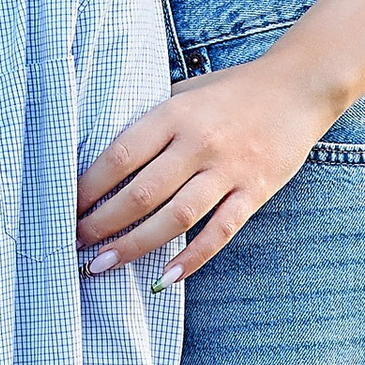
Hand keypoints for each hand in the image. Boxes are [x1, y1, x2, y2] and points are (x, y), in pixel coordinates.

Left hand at [77, 60, 335, 279]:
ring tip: (102, 264)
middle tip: (74, 243)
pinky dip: (192, 258)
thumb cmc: (232, 90)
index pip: (120, 156)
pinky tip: (164, 277)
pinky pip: (220, 232)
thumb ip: (151, 121)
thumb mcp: (184, 92)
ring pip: (175, 218)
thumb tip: (101, 156)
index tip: (65, 207)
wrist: (299, 87)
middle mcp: (199, 143)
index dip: (87, 187)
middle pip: (141, 193)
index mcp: (175, 114)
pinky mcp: (254, 192)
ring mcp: (229, 170)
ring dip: (134, 245)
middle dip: (101, 224)